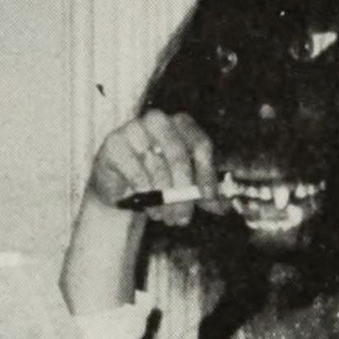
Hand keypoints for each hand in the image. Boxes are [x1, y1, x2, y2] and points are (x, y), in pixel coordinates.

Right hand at [88, 110, 226, 225]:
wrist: (119, 186)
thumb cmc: (157, 179)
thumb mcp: (185, 185)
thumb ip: (204, 193)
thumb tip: (223, 207)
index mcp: (181, 124)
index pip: (200, 144)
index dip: (206, 173)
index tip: (208, 197)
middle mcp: (159, 120)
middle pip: (179, 155)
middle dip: (184, 191)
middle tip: (184, 217)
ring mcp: (134, 128)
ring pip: (157, 167)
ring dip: (164, 199)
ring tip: (166, 217)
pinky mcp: (115, 143)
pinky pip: (136, 172)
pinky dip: (146, 194)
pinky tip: (149, 207)